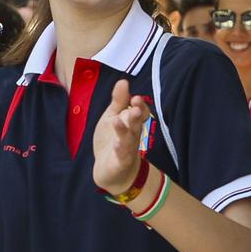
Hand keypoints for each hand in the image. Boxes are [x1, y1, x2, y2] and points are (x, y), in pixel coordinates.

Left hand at [90, 79, 153, 194]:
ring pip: (129, 138)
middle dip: (136, 114)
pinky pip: (121, 155)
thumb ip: (118, 101)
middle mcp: (132, 134)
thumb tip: (123, 81)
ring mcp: (127, 148)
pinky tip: (115, 143)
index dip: (139, 105)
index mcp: (131, 122)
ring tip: (117, 121)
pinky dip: (119, 149)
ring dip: (124, 130)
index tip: (135, 97)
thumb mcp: (113, 117)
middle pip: (137, 123)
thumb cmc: (113, 140)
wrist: (110, 170)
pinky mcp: (120, 162)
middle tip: (134, 104)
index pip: (140, 112)